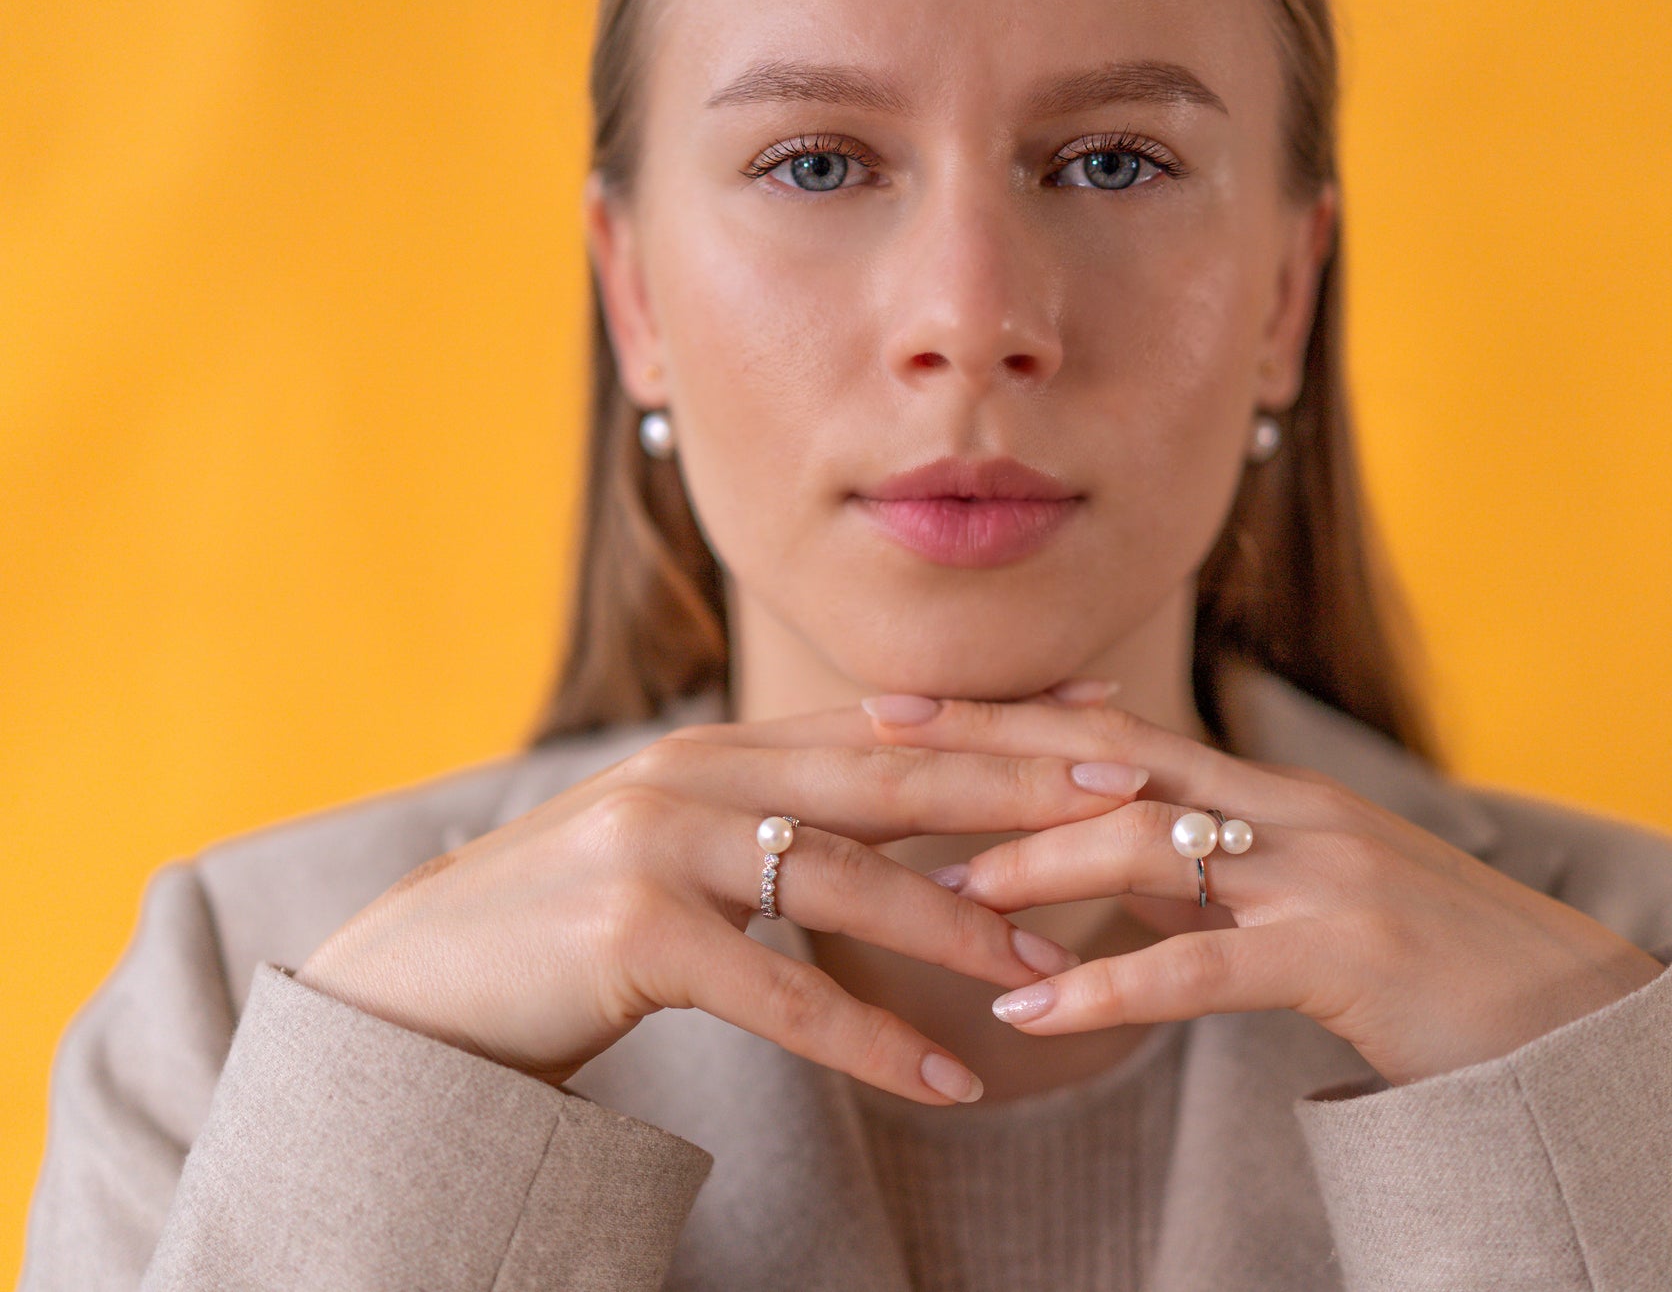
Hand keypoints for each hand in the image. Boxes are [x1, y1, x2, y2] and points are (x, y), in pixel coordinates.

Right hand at [294, 682, 1149, 1102]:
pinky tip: (949, 1083)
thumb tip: (882, 828)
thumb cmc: (564, 927)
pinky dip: (872, 1040)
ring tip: (1055, 967)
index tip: (1104, 712)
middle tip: (1132, 793)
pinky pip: (782, 992)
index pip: (889, 726)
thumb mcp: (675, 849)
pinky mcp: (631, 932)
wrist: (415, 986)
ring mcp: (659, 845)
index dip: (1001, 720)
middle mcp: (697, 773)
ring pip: (846, 878)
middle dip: (1018, 783)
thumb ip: (769, 823)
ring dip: (960, 924)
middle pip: (890, 775)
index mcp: (721, 750)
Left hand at [862, 694, 1667, 1087]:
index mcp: (1267, 795)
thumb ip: (1215, 876)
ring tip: (946, 897)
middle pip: (1109, 757)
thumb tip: (1117, 870)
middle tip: (874, 742)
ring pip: (1151, 841)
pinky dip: (1110, 988)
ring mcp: (1320, 873)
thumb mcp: (1304, 900)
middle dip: (987, 746)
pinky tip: (1033, 1016)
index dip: (1006, 717)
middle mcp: (1285, 811)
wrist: (1568, 1020)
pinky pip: (1205, 966)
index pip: (1112, 736)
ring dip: (1039, 865)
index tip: (903, 707)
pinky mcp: (1345, 954)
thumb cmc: (1424, 963)